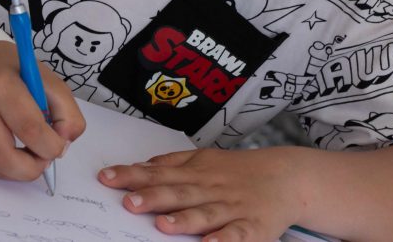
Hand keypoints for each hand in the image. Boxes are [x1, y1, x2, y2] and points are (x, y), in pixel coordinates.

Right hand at [0, 40, 85, 180]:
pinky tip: (14, 152)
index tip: (60, 144)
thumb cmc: (12, 70)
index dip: (51, 145)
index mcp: (2, 85)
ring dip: (19, 170)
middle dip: (32, 167)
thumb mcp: (47, 79)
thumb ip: (66, 111)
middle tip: (44, 158)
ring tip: (31, 153)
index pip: (30, 129)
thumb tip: (64, 143)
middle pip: (5, 156)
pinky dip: (4, 167)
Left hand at [98, 147, 302, 241]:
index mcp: (195, 172)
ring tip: (162, 225)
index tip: (106, 178)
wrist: (286, 176)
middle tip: (128, 202)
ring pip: (205, 214)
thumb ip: (172, 164)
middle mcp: (210, 188)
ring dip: (184, 220)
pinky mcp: (252, 227)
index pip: (157, 173)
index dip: (131, 175)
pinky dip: (224, 240)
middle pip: (178, 193)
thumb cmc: (237, 171)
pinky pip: (237, 235)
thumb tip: (140, 166)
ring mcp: (231, 208)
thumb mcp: (203, 159)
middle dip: (153, 198)